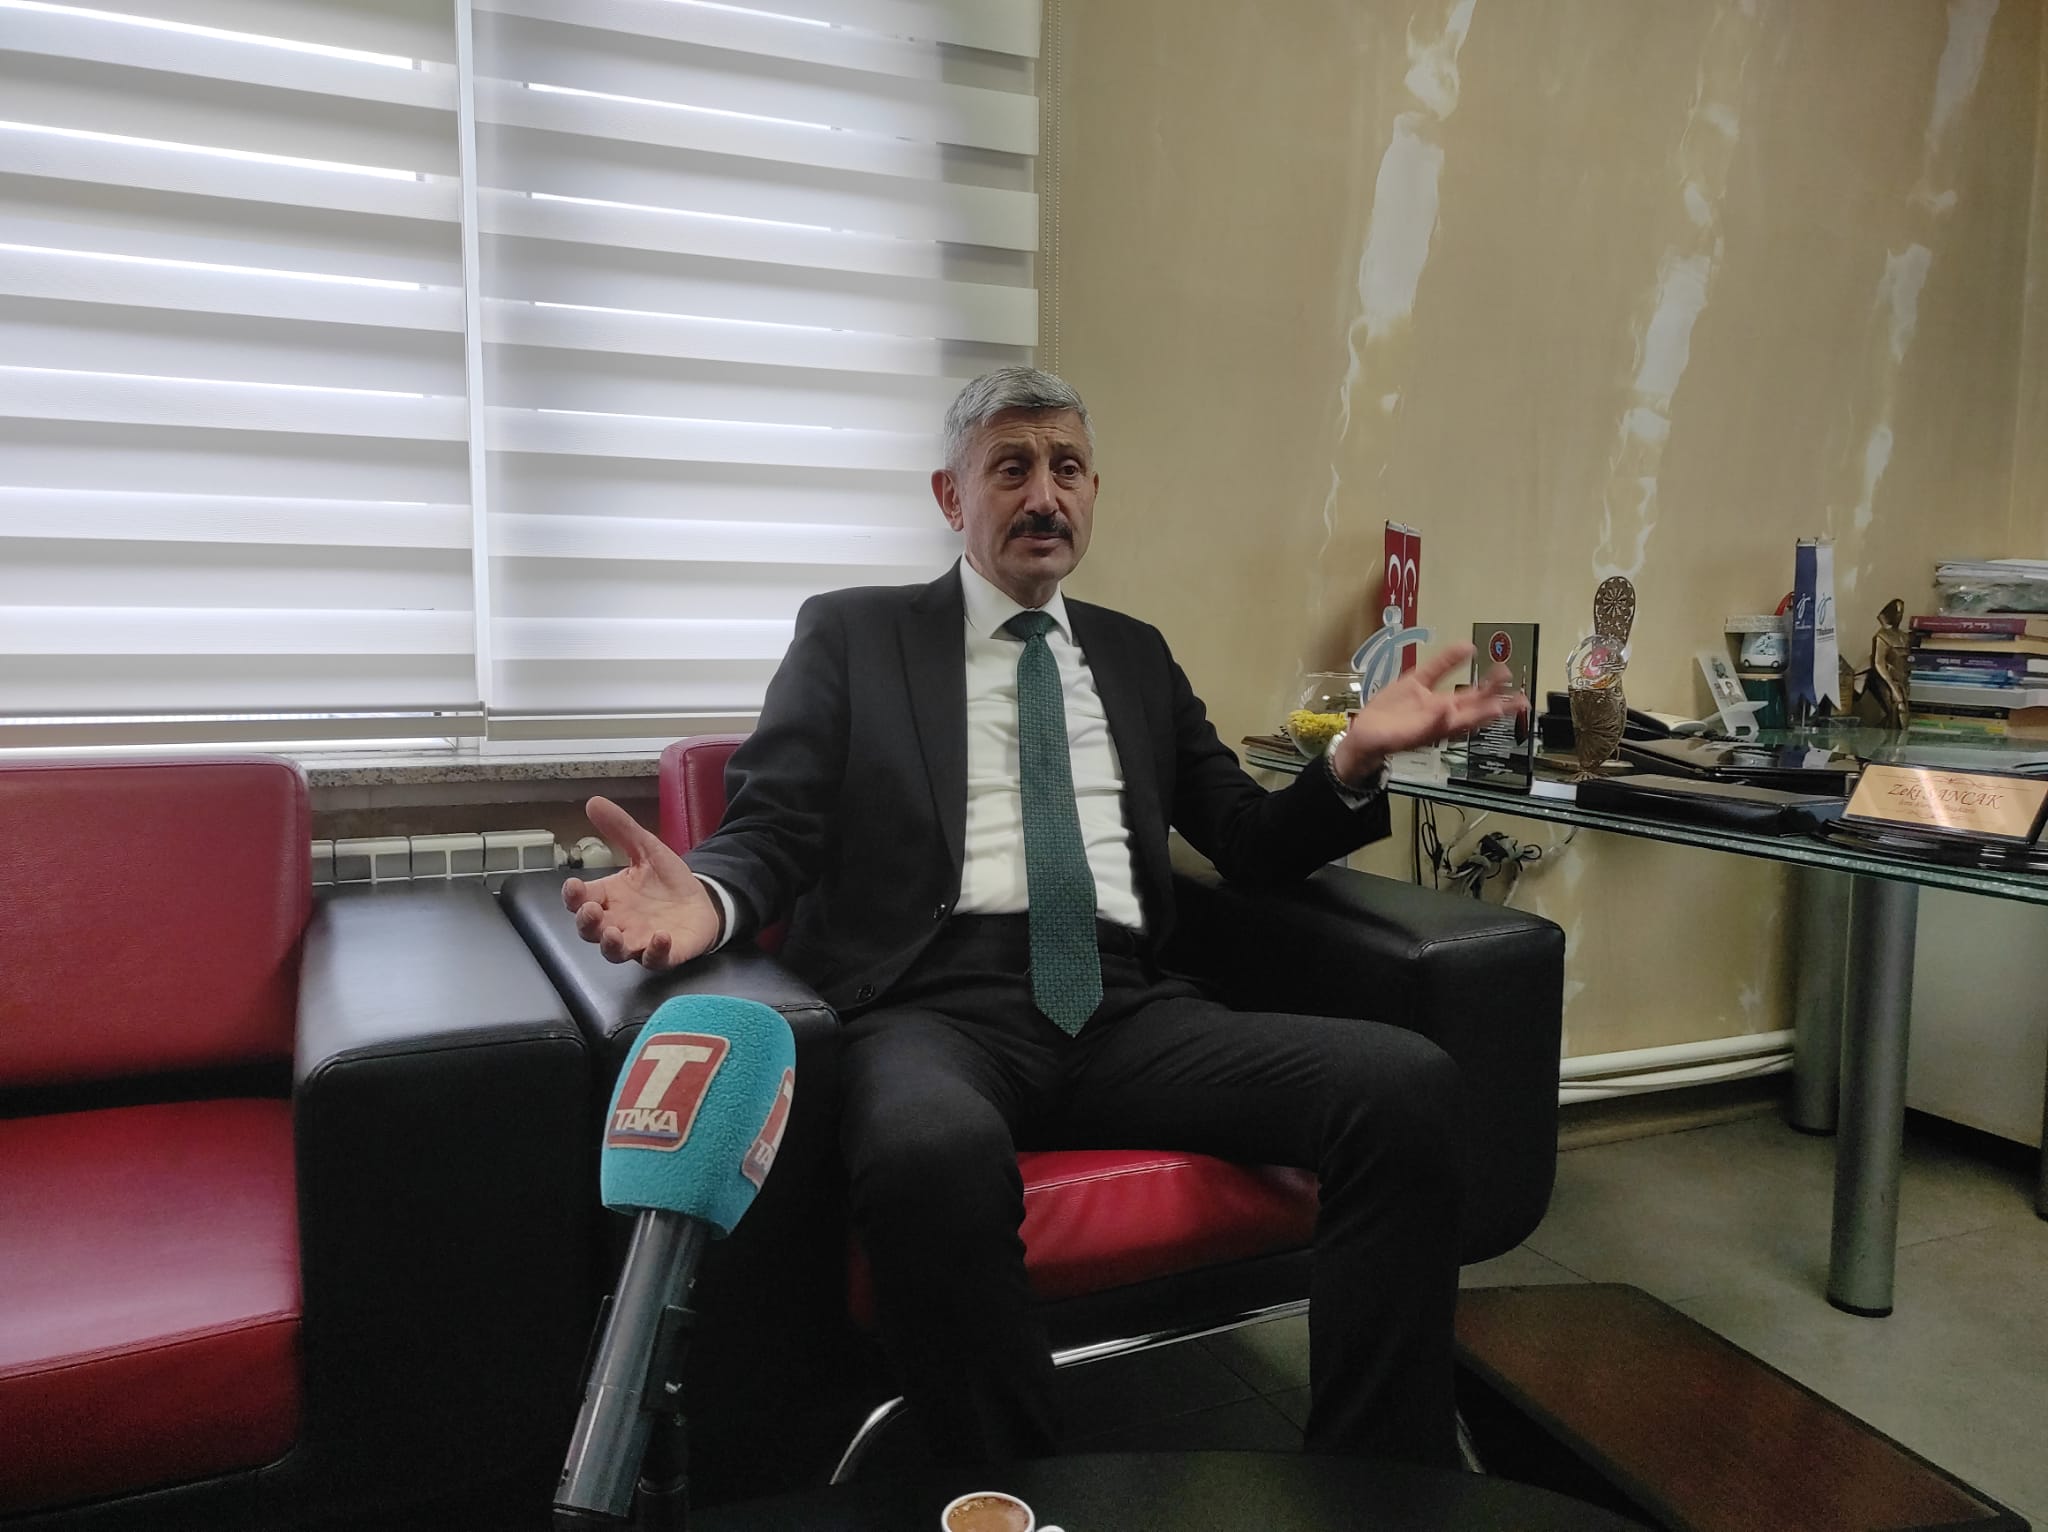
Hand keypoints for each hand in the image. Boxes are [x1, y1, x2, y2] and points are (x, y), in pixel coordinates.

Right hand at [561, 796, 721, 969]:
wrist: (702, 900)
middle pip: (590, 931)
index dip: (573, 896)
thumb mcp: (646, 849)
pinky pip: (655, 960)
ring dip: (611, 945)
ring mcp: (639, 941)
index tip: (574, 886)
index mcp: (608, 898)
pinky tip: (660, 937)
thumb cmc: (666, 880)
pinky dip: (655, 952)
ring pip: (615, 952)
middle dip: (587, 923)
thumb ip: (621, 829)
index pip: (580, 901)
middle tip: (591, 911)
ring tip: (613, 934)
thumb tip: (594, 801)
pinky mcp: (665, 954)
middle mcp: (618, 923)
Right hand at [1331, 642, 1528, 784]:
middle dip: (1498, 697)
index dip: (1494, 712)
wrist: (1362, 736)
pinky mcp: (1415, 685)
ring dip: (1483, 680)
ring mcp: (1430, 697)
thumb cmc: (1383, 743)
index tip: (1513, 704)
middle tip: (1520, 689)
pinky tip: (1465, 648)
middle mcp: (1442, 712)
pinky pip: (1436, 670)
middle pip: (1477, 704)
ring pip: (1463, 688)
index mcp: (1443, 727)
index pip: (1475, 719)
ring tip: (1503, 670)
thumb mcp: (1405, 736)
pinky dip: (1450, 659)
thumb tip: (1449, 709)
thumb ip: (1428, 723)